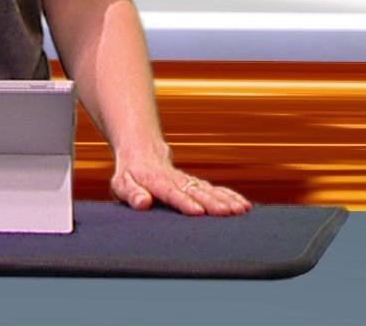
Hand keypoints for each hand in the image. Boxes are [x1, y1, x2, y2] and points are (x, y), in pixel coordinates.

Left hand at [110, 144, 252, 216]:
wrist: (142, 151)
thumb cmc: (130, 173)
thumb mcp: (122, 183)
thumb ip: (132, 193)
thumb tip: (142, 203)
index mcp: (156, 181)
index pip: (171, 192)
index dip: (184, 202)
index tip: (198, 211)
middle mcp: (176, 180)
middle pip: (196, 191)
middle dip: (213, 202)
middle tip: (228, 213)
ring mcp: (188, 181)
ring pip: (209, 189)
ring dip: (226, 199)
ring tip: (241, 210)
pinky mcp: (196, 184)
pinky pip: (214, 189)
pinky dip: (230, 196)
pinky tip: (244, 204)